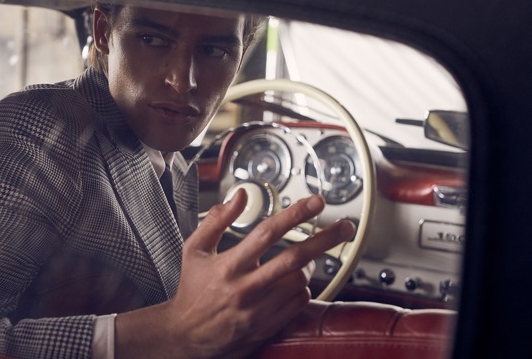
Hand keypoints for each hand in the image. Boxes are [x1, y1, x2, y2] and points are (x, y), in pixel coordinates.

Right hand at [116, 189, 355, 358]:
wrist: (186, 336)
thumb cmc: (192, 289)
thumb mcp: (194, 250)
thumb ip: (216, 220)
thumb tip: (240, 195)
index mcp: (228, 266)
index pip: (267, 233)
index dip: (294, 214)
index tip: (315, 202)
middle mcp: (245, 288)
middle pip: (294, 258)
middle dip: (325, 239)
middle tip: (345, 226)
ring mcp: (259, 310)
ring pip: (299, 281)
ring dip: (307, 267)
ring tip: (302, 260)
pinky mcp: (267, 327)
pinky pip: (298, 302)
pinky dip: (301, 288)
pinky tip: (290, 283)